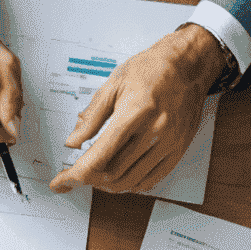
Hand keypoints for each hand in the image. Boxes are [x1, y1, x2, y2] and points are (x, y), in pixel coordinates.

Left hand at [49, 25, 226, 195]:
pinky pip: (151, 180)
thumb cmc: (152, 69)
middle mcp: (154, 131)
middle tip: (77, 174)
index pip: (99, 156)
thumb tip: (73, 142)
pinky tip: (120, 176)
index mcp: (135, 112)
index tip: (61, 182)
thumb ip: (92, 116)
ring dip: (107, 185)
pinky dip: (130, 184)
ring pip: (130, 181)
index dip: (75, 174)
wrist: (189, 64)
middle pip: (113, 174)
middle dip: (89, 179)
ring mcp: (168, 143)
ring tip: (95, 175)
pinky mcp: (178, 150)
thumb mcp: (114, 84)